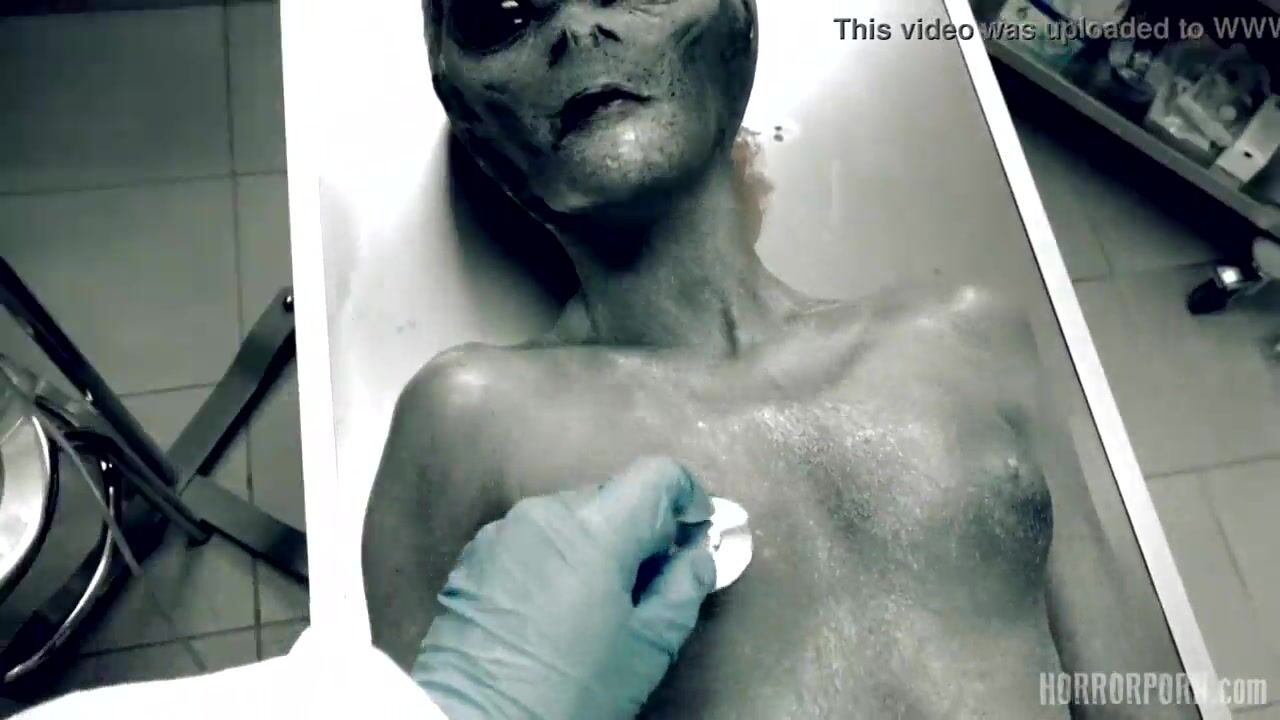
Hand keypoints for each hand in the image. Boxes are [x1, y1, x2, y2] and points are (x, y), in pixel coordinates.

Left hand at [410, 457, 716, 719]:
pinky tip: (557, 606)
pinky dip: (556, 556)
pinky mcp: (475, 555)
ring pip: (572, 516)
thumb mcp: (647, 648)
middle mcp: (545, 514)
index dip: (688, 497)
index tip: (697, 532)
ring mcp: (504, 532)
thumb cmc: (568, 692)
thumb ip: (684, 588)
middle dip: (642, 529)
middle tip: (653, 582)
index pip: (657, 475)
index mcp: (595, 530)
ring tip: (600, 602)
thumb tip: (699, 554)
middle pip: (614, 495)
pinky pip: (534, 537)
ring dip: (597, 543)